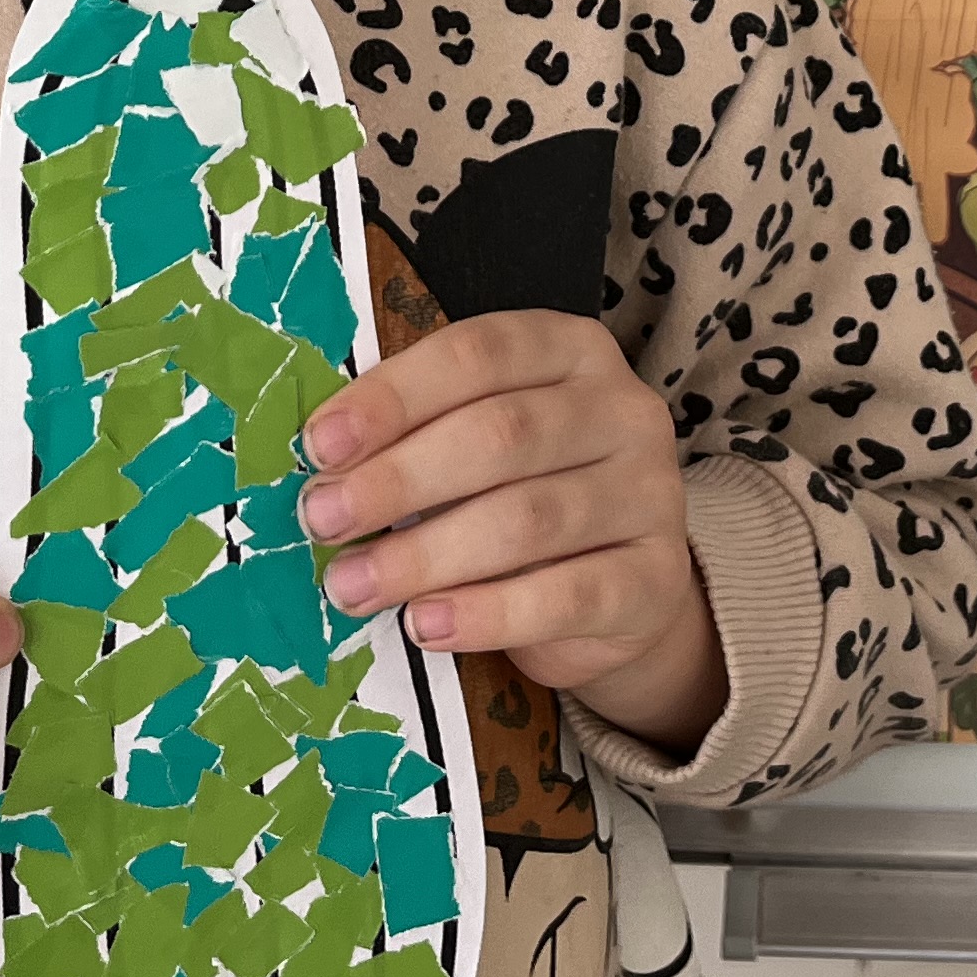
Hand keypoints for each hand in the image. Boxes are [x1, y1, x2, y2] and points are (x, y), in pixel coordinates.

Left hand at [301, 310, 726, 754]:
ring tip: (353, 586)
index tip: (320, 444)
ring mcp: (650, 493)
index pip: (479, 354)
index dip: (394, 396)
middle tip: (324, 520)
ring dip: (426, 555)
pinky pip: (568, 596)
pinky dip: (488, 614)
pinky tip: (427, 626)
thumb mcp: (477, 442)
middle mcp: (622, 410)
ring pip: (529, 519)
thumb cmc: (521, 494)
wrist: (619, 589)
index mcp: (570, 350)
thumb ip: (417, 434)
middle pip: (502, 434)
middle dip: (398, 479)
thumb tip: (320, 462)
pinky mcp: (656, 578)